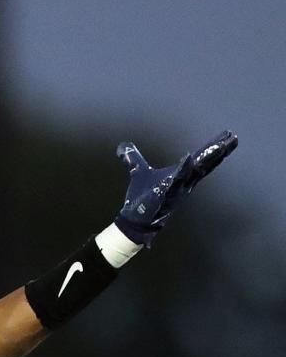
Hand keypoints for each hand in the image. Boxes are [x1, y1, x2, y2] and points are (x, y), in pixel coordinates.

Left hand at [114, 130, 237, 245]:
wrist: (135, 221)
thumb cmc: (140, 199)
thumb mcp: (138, 172)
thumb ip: (132, 159)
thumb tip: (122, 146)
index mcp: (181, 175)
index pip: (200, 158)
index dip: (213, 147)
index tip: (227, 135)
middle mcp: (184, 182)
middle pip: (205, 163)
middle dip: (218, 150)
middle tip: (233, 138)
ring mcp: (177, 189)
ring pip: (196, 171)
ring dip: (209, 159)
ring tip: (222, 146)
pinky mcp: (167, 195)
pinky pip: (177, 181)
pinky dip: (183, 170)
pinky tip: (189, 159)